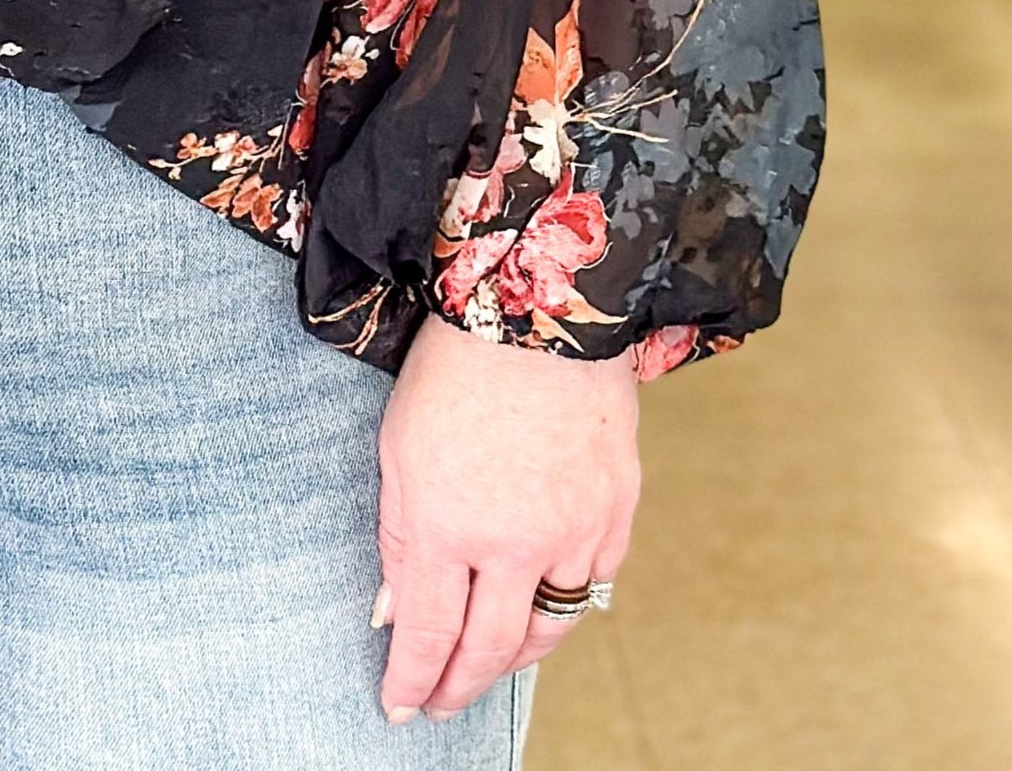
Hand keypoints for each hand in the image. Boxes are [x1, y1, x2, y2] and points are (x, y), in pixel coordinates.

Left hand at [372, 314, 638, 724]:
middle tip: (442, 705)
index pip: (430, 636)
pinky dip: (568, 603)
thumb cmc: (455, 367)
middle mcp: (515, 543)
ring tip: (490, 662)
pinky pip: (594, 583)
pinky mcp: (615, 511)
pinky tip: (547, 605)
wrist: (538, 305)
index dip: (414, 680)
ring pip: (549, 627)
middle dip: (461, 687)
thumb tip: (396, 614)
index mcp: (449, 526)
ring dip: (515, 653)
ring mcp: (574, 531)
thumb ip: (401, 540)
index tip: (401, 705)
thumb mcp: (398, 449)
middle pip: (490, 649)